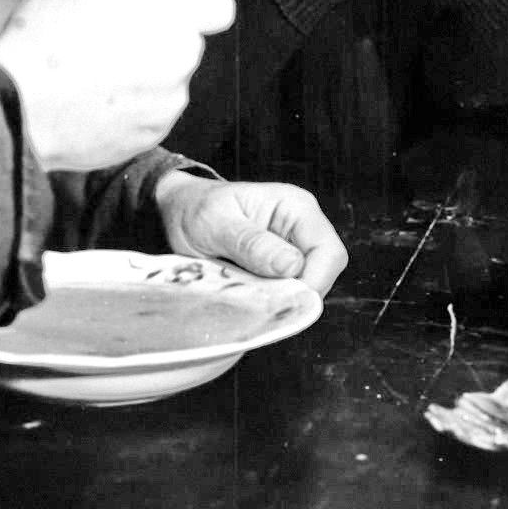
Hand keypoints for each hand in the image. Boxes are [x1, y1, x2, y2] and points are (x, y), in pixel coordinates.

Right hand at [0, 0, 234, 171]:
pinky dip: (133, 104)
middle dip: (161, 35)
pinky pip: (152, 112)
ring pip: (169, 78)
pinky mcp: (152, 135)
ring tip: (95, 70)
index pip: (217, 3)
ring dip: (145, 71)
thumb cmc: (44, 45)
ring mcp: (168, 102)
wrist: (18, 110)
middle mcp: (180, 60)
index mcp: (171, 16)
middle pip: (186, 41)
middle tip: (110, 34)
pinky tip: (96, 96)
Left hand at [153, 171, 348, 295]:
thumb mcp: (214, 223)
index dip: (314, 282)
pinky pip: (287, 294)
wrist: (178, 210)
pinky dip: (269, 301)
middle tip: (255, 300)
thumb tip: (292, 265)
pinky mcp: (279, 270)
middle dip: (294, 294)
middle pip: (323, 275)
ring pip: (306, 289)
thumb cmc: (195, 208)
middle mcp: (302, 229)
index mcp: (295, 207)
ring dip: (279, 299)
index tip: (282, 300)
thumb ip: (250, 243)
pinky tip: (245, 296)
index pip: (329, 253)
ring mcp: (293, 250)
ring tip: (244, 293)